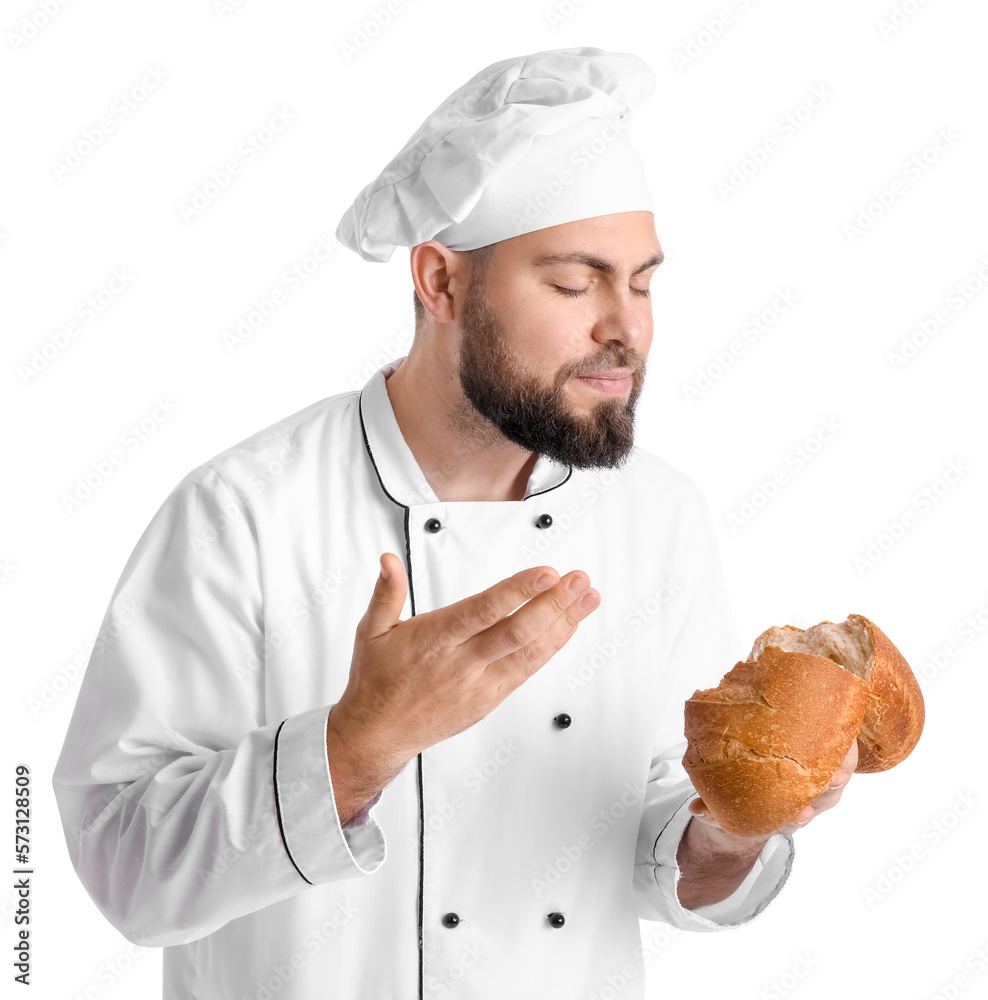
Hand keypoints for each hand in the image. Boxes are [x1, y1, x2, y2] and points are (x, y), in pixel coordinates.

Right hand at [331, 553, 600, 764]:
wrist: (378, 734)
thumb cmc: (377, 681)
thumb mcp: (370, 631)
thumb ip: (386, 592)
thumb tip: (389, 561)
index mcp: (434, 640)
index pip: (483, 611)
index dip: (518, 592)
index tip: (546, 574)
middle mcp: (462, 662)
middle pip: (517, 632)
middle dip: (554, 604)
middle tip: (579, 580)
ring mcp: (480, 683)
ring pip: (530, 652)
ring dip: (563, 623)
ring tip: (587, 598)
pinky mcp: (491, 698)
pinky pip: (527, 670)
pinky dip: (552, 647)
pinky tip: (569, 627)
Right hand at [687, 738, 859, 844]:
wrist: (762, 798)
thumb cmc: (744, 799)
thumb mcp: (724, 810)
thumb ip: (711, 810)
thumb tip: (695, 808)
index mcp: (784, 815)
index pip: (795, 819)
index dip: (800, 817)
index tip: (802, 813)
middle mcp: (807, 802)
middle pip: (826, 799)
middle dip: (831, 787)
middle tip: (833, 777)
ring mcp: (820, 784)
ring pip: (840, 776)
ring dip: (845, 763)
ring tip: (845, 743)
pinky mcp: (826, 763)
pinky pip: (842, 755)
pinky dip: (844, 743)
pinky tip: (839, 722)